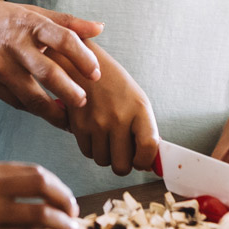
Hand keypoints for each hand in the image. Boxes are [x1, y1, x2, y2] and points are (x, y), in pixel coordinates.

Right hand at [0, 0, 102, 126]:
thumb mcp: (27, 12)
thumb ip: (65, 22)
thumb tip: (100, 28)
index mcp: (27, 22)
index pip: (62, 39)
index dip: (82, 57)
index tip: (96, 73)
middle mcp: (14, 44)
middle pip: (48, 72)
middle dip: (70, 92)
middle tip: (85, 102)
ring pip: (32, 96)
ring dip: (53, 111)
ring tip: (68, 118)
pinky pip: (16, 102)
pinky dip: (32, 109)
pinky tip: (45, 112)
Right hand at [66, 49, 159, 175]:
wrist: (82, 62)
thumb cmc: (113, 84)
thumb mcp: (136, 100)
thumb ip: (145, 130)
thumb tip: (150, 163)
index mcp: (140, 109)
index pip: (148, 147)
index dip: (145, 162)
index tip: (141, 161)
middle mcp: (118, 117)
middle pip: (122, 165)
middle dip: (123, 163)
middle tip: (122, 151)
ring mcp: (96, 122)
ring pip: (102, 161)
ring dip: (105, 154)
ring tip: (106, 135)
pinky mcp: (78, 125)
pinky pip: (87, 152)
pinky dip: (91, 147)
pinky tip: (93, 130)